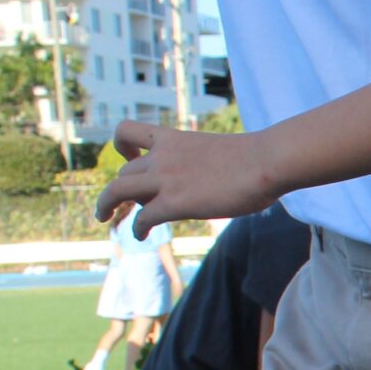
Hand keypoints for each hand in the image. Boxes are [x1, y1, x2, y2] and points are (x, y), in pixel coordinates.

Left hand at [95, 121, 281, 233]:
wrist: (266, 162)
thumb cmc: (259, 158)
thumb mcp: (224, 152)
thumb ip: (214, 163)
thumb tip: (235, 177)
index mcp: (174, 139)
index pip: (130, 132)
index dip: (122, 146)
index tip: (130, 158)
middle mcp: (162, 157)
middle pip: (125, 172)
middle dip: (122, 188)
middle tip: (126, 203)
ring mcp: (165, 179)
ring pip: (118, 190)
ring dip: (106, 205)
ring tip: (104, 217)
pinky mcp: (174, 203)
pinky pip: (143, 218)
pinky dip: (137, 228)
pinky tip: (141, 236)